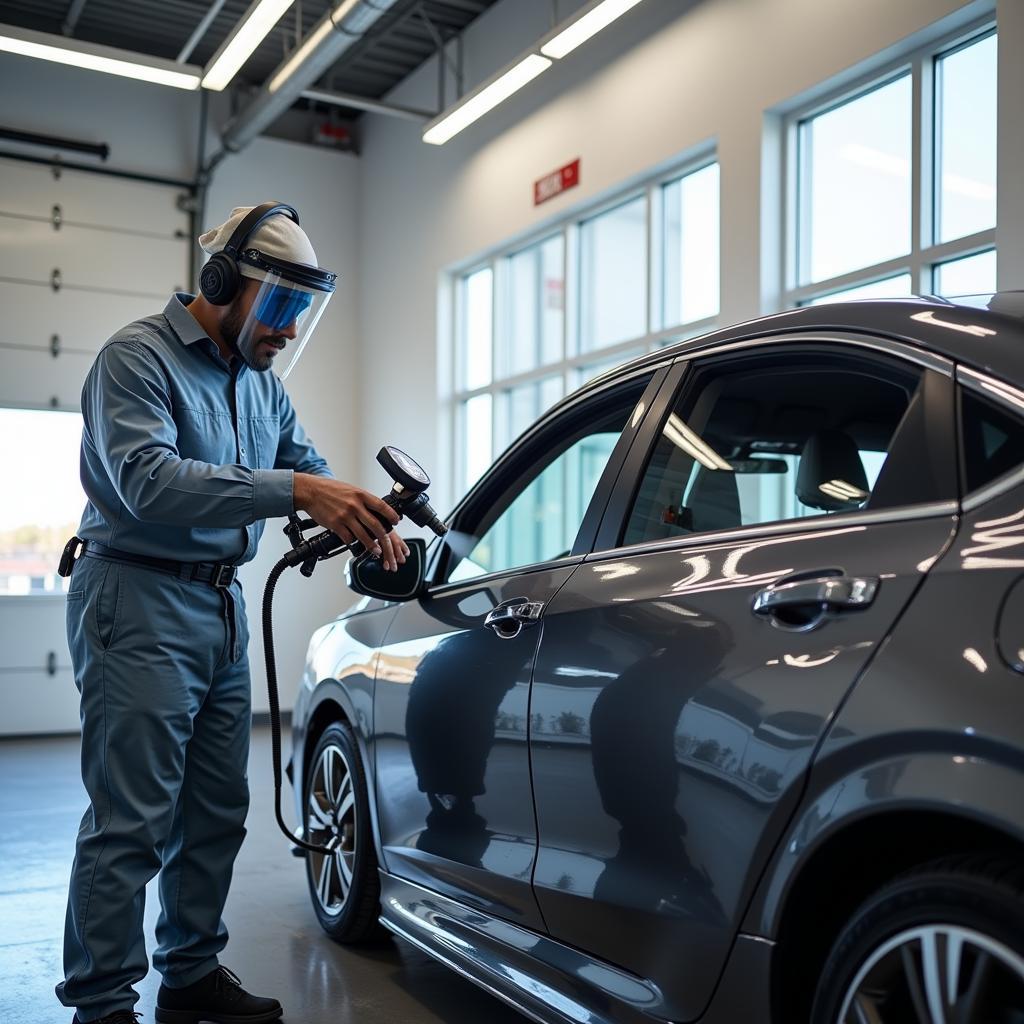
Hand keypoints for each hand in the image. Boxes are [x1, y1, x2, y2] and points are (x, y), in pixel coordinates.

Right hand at [293, 475, 409, 570]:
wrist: (310, 491)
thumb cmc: (330, 489)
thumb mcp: (351, 490)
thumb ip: (363, 500)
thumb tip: (376, 511)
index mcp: (361, 495)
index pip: (382, 506)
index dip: (391, 515)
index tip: (396, 522)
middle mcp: (355, 505)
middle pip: (376, 525)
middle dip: (384, 538)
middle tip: (388, 544)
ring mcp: (345, 516)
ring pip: (363, 535)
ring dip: (371, 546)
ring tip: (376, 551)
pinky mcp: (335, 525)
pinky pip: (348, 538)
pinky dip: (352, 543)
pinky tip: (354, 544)